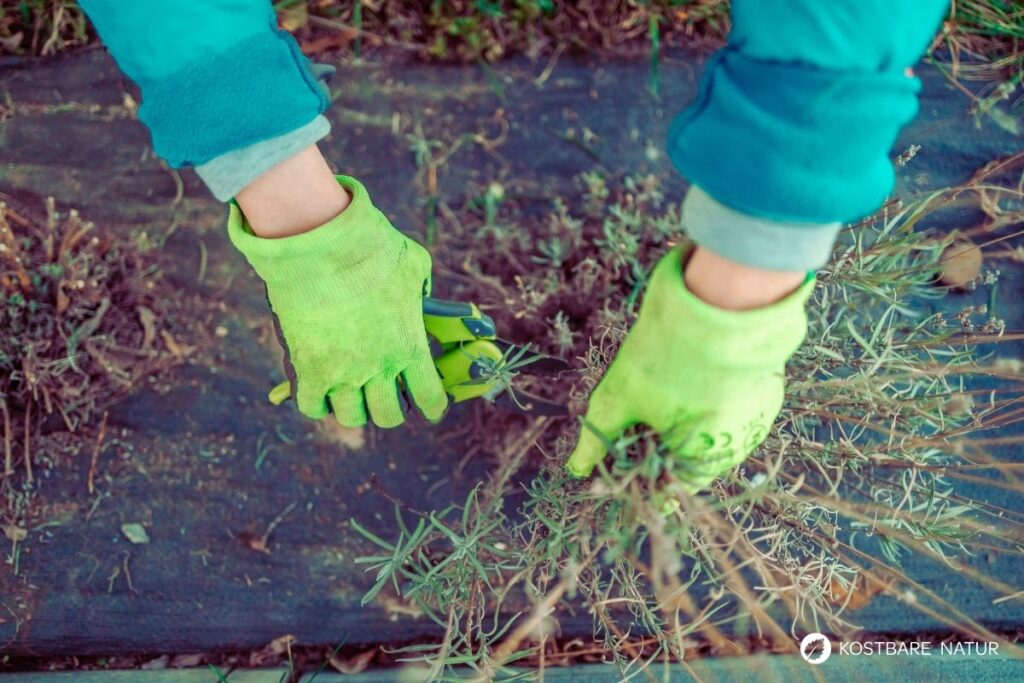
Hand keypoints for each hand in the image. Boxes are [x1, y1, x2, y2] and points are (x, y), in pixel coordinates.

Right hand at [228, 175, 447, 427]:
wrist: (320, 243)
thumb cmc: (371, 248)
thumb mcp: (414, 264)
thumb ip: (423, 287)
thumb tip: (422, 295)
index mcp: (410, 346)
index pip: (430, 400)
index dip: (432, 407)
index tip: (429, 406)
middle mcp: (380, 367)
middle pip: (388, 416)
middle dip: (390, 410)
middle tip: (385, 397)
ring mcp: (342, 372)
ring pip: (351, 417)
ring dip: (354, 408)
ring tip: (350, 393)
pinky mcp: (308, 368)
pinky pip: (312, 406)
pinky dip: (317, 404)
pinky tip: (319, 391)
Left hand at [565, 246, 812, 490]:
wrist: (721, 301)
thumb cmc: (665, 356)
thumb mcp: (619, 398)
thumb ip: (597, 440)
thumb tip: (576, 468)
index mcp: (702, 461)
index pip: (665, 490)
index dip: (635, 475)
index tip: (617, 455)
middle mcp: (737, 449)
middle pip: (689, 460)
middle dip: (658, 443)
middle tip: (636, 412)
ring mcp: (758, 419)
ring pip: (712, 432)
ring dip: (686, 420)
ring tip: (664, 387)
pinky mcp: (768, 391)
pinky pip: (733, 406)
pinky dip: (711, 398)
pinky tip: (691, 373)